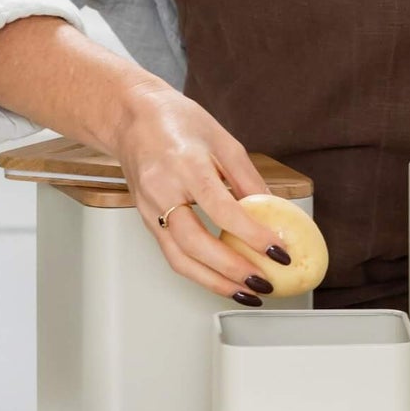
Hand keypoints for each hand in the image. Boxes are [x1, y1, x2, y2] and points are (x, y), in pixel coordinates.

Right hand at [107, 78, 290, 304]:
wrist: (132, 118)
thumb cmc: (177, 122)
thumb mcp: (224, 140)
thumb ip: (248, 178)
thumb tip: (276, 211)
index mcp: (185, 164)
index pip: (220, 208)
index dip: (251, 234)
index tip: (278, 250)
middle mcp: (162, 189)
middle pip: (194, 243)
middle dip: (232, 269)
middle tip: (263, 281)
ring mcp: (149, 208)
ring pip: (179, 258)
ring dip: (215, 282)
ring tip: (247, 293)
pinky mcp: (145, 220)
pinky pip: (172, 254)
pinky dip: (200, 273)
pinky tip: (223, 280)